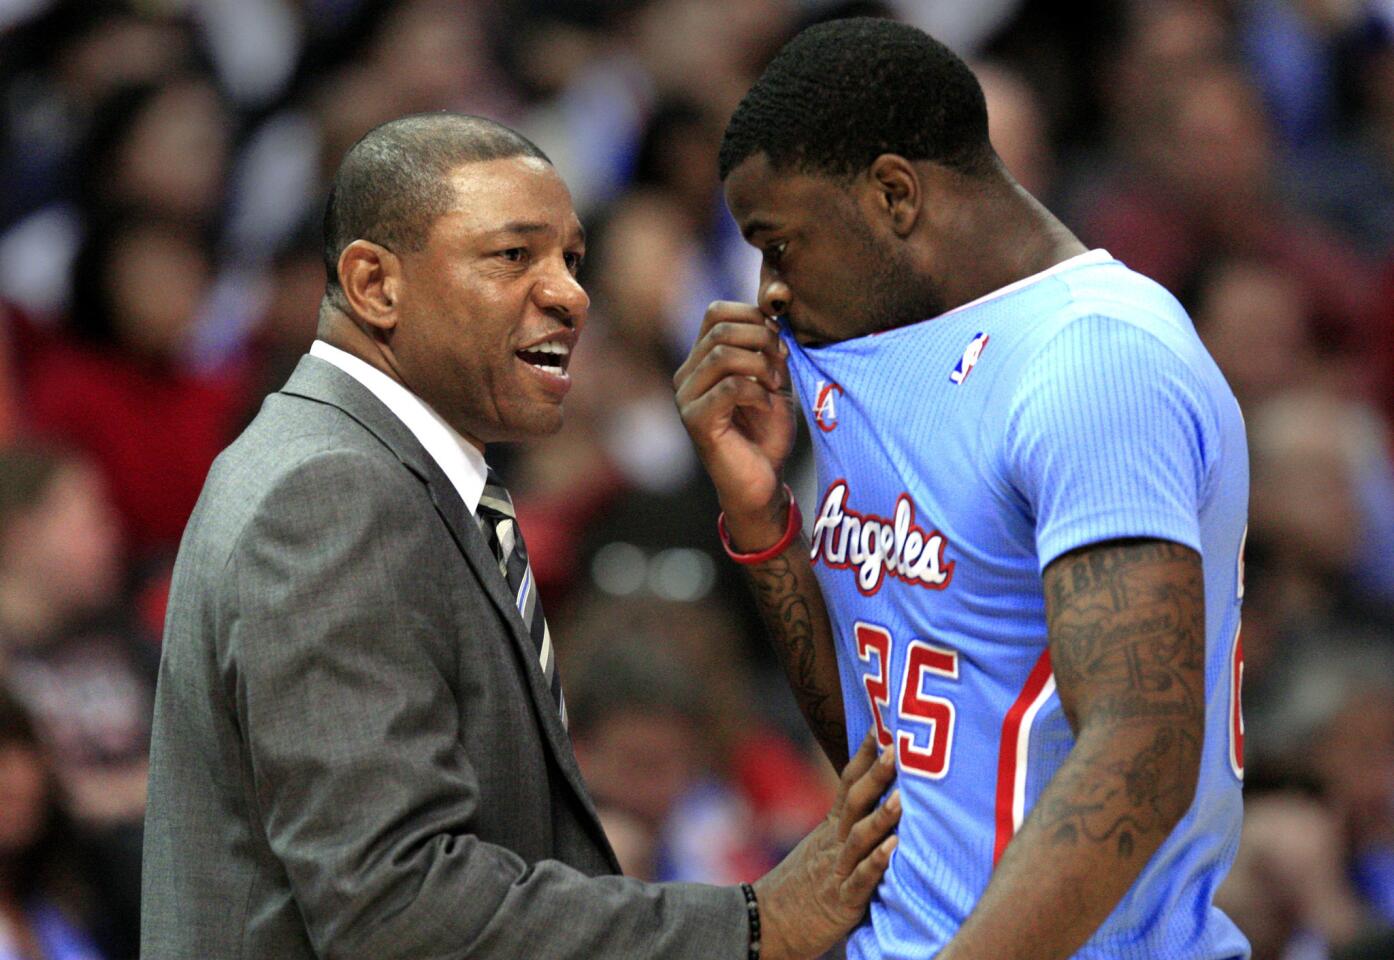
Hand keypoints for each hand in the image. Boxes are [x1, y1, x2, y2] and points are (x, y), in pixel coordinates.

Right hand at [673, 301, 796, 550]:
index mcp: (701, 361)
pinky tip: (767, 406)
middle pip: (720, 329)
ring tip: (775, 386)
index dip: (753, 316)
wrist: (761, 481)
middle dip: (762, 340)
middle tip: (782, 365)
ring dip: (761, 366)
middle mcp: (686, 376)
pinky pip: (729, 388)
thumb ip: (769, 348)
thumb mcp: (773, 380)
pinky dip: (757, 392)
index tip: (779, 341)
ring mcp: (686, 399)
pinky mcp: (695, 421)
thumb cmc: (766, 433)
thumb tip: (774, 315)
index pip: (716, 312)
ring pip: (722, 355)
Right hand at [753, 731, 900, 959]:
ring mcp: (836, 869)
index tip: (881, 729)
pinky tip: (894, 848)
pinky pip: (860, 879)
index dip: (864, 757)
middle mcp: (833, 842)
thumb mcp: (821, 848)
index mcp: (829, 827)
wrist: (766, 923)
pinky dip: (877, 862)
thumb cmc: (801, 886)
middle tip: (895, 749)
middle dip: (876, 775)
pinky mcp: (841, 900)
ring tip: (904, 797)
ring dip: (882, 816)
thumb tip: (876, 800)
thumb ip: (846, 826)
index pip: (848, 784)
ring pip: (859, 837)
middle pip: (855, 802)